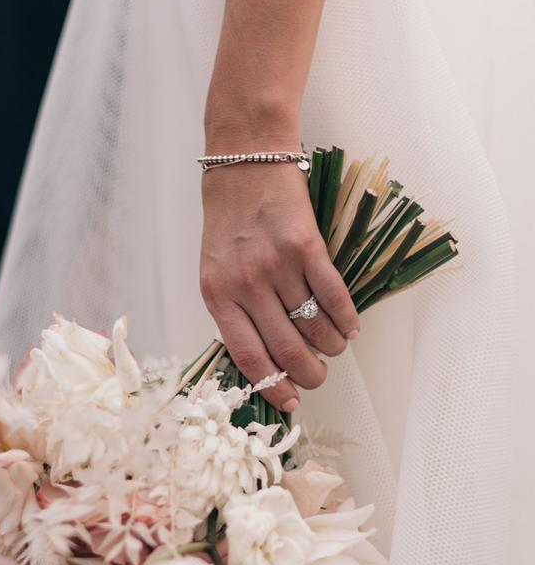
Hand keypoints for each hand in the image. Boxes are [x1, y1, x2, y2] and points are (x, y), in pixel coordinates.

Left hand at [199, 161, 359, 411]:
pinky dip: (346, 319)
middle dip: (309, 375)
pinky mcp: (306, 245)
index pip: (248, 356)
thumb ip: (234, 308)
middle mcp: (245, 284)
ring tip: (336, 348)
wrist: (243, 162)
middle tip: (319, 378)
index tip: (291, 401)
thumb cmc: (228, 219)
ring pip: (314, 327)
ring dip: (331, 347)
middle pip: (286, 349)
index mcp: (217, 295)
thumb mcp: (215, 267)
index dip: (273, 385)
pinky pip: (333, 296)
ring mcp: (277, 265)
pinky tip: (349, 327)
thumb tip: (266, 355)